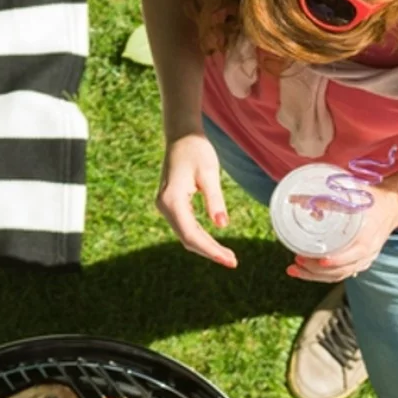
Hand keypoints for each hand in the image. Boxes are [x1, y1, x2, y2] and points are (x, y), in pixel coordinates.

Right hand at [156, 134, 236, 268]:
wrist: (181, 135)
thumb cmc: (196, 149)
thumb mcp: (209, 173)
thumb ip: (215, 200)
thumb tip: (222, 226)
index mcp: (172, 200)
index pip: (191, 234)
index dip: (211, 250)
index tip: (230, 260)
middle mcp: (164, 206)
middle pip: (188, 238)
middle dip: (210, 251)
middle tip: (233, 262)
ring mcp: (166, 206)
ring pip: (186, 235)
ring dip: (206, 247)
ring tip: (227, 256)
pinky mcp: (171, 204)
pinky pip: (185, 227)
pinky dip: (200, 237)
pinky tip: (215, 244)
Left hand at [287, 184, 397, 282]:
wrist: (392, 207)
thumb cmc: (372, 199)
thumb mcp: (354, 194)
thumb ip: (327, 196)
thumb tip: (296, 198)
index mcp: (368, 238)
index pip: (353, 255)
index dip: (336, 260)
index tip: (319, 260)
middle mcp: (367, 253)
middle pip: (341, 271)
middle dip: (316, 271)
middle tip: (297, 260)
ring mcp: (364, 260)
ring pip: (339, 275)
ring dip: (316, 276)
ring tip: (296, 269)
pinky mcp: (359, 261)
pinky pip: (341, 273)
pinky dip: (324, 276)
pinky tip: (308, 272)